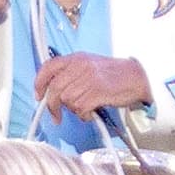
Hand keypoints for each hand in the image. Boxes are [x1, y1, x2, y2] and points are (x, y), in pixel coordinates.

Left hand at [33, 53, 152, 121]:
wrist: (136, 77)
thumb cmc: (113, 74)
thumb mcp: (89, 66)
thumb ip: (71, 74)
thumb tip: (53, 91)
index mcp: (76, 58)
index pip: (48, 67)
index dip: (39, 83)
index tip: (38, 96)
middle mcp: (80, 66)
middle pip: (55, 89)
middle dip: (52, 106)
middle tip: (56, 116)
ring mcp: (88, 79)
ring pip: (67, 100)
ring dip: (73, 109)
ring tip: (84, 109)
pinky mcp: (96, 92)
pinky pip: (80, 108)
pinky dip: (83, 115)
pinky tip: (91, 112)